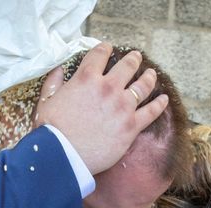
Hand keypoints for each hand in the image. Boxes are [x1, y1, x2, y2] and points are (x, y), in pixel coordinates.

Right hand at [35, 42, 168, 175]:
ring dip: (149, 77)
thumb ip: (53, 82)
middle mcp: (108, 88)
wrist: (63, 156)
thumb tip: (58, 70)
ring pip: (143, 85)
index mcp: (86, 78)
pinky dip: (160, 104)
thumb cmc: (51, 131)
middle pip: (127, 65)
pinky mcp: (131, 126)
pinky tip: (164, 99)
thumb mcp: (46, 101)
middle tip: (136, 57)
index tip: (108, 49)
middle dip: (133, 59)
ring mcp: (122, 106)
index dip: (105, 49)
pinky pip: (152, 111)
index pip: (100, 54)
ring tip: (151, 74)